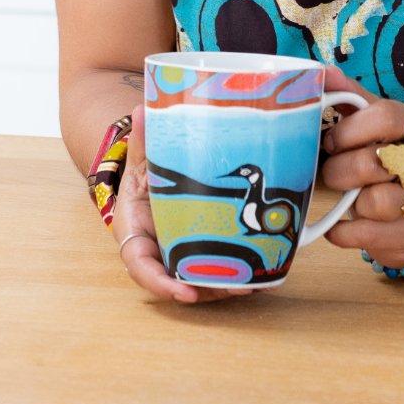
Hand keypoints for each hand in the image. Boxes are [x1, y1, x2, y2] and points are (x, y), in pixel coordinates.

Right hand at [111, 104, 238, 305]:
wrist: (148, 189)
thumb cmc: (142, 182)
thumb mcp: (140, 163)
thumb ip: (142, 141)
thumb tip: (142, 110)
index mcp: (136, 237)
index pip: (143, 268)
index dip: (163, 285)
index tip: (184, 293)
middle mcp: (159, 256)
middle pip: (181, 283)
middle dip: (209, 289)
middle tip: (239, 287)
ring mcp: (181, 260)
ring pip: (203, 282)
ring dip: (230, 286)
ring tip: (258, 281)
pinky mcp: (202, 258)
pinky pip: (218, 273)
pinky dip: (240, 275)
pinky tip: (266, 275)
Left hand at [316, 70, 403, 267]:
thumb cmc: (389, 151)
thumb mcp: (373, 119)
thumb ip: (348, 95)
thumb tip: (320, 72)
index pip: (383, 116)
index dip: (348, 130)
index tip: (331, 141)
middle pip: (374, 162)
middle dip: (340, 171)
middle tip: (333, 173)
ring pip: (376, 202)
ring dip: (350, 204)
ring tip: (349, 199)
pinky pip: (373, 237)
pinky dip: (346, 233)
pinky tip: (341, 225)